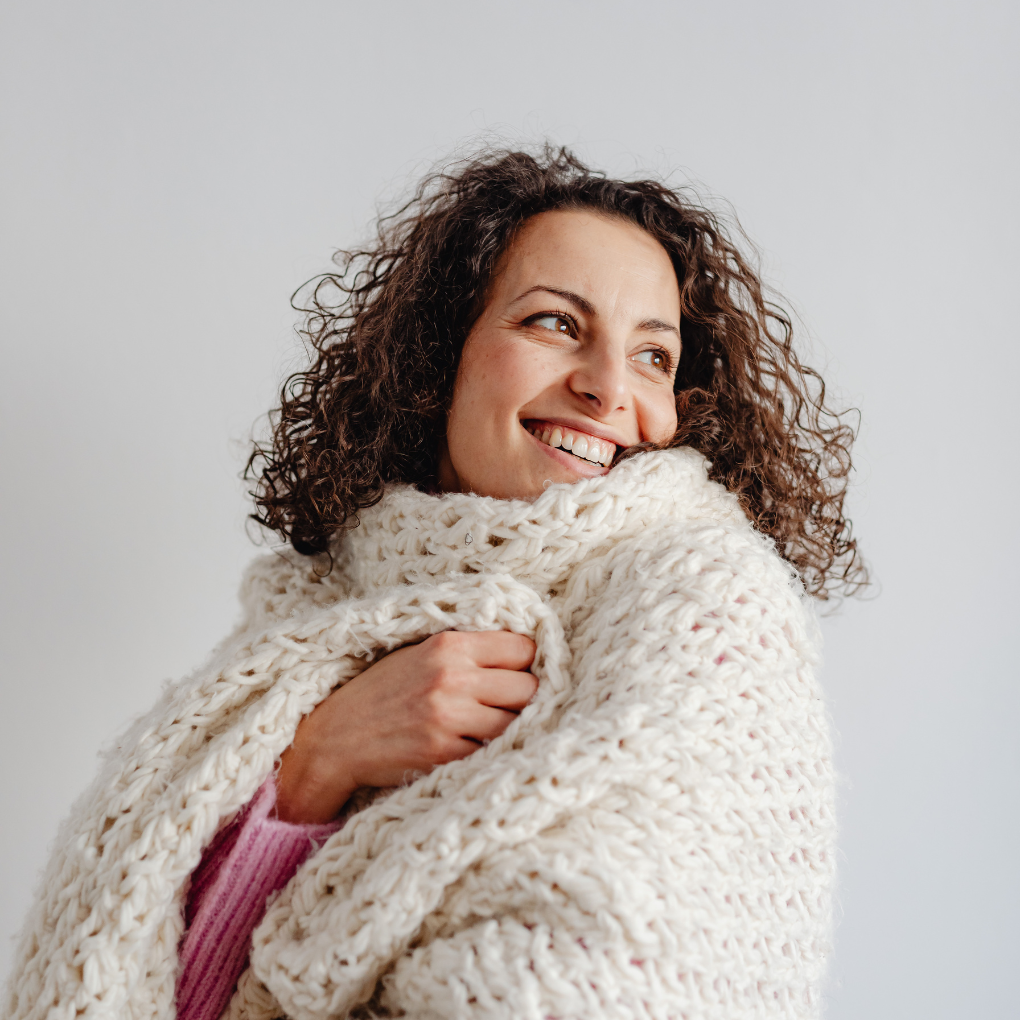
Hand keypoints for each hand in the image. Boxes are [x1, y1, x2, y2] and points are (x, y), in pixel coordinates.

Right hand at [275, 630, 537, 822]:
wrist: (336, 738)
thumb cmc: (382, 692)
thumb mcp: (420, 654)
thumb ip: (467, 651)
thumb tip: (524, 658)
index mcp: (449, 645)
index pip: (522, 648)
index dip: (525, 663)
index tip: (516, 673)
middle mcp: (453, 677)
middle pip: (528, 687)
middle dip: (523, 698)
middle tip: (506, 705)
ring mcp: (450, 717)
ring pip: (516, 723)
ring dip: (510, 727)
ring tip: (490, 726)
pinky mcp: (445, 753)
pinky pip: (492, 751)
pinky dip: (490, 750)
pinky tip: (472, 746)